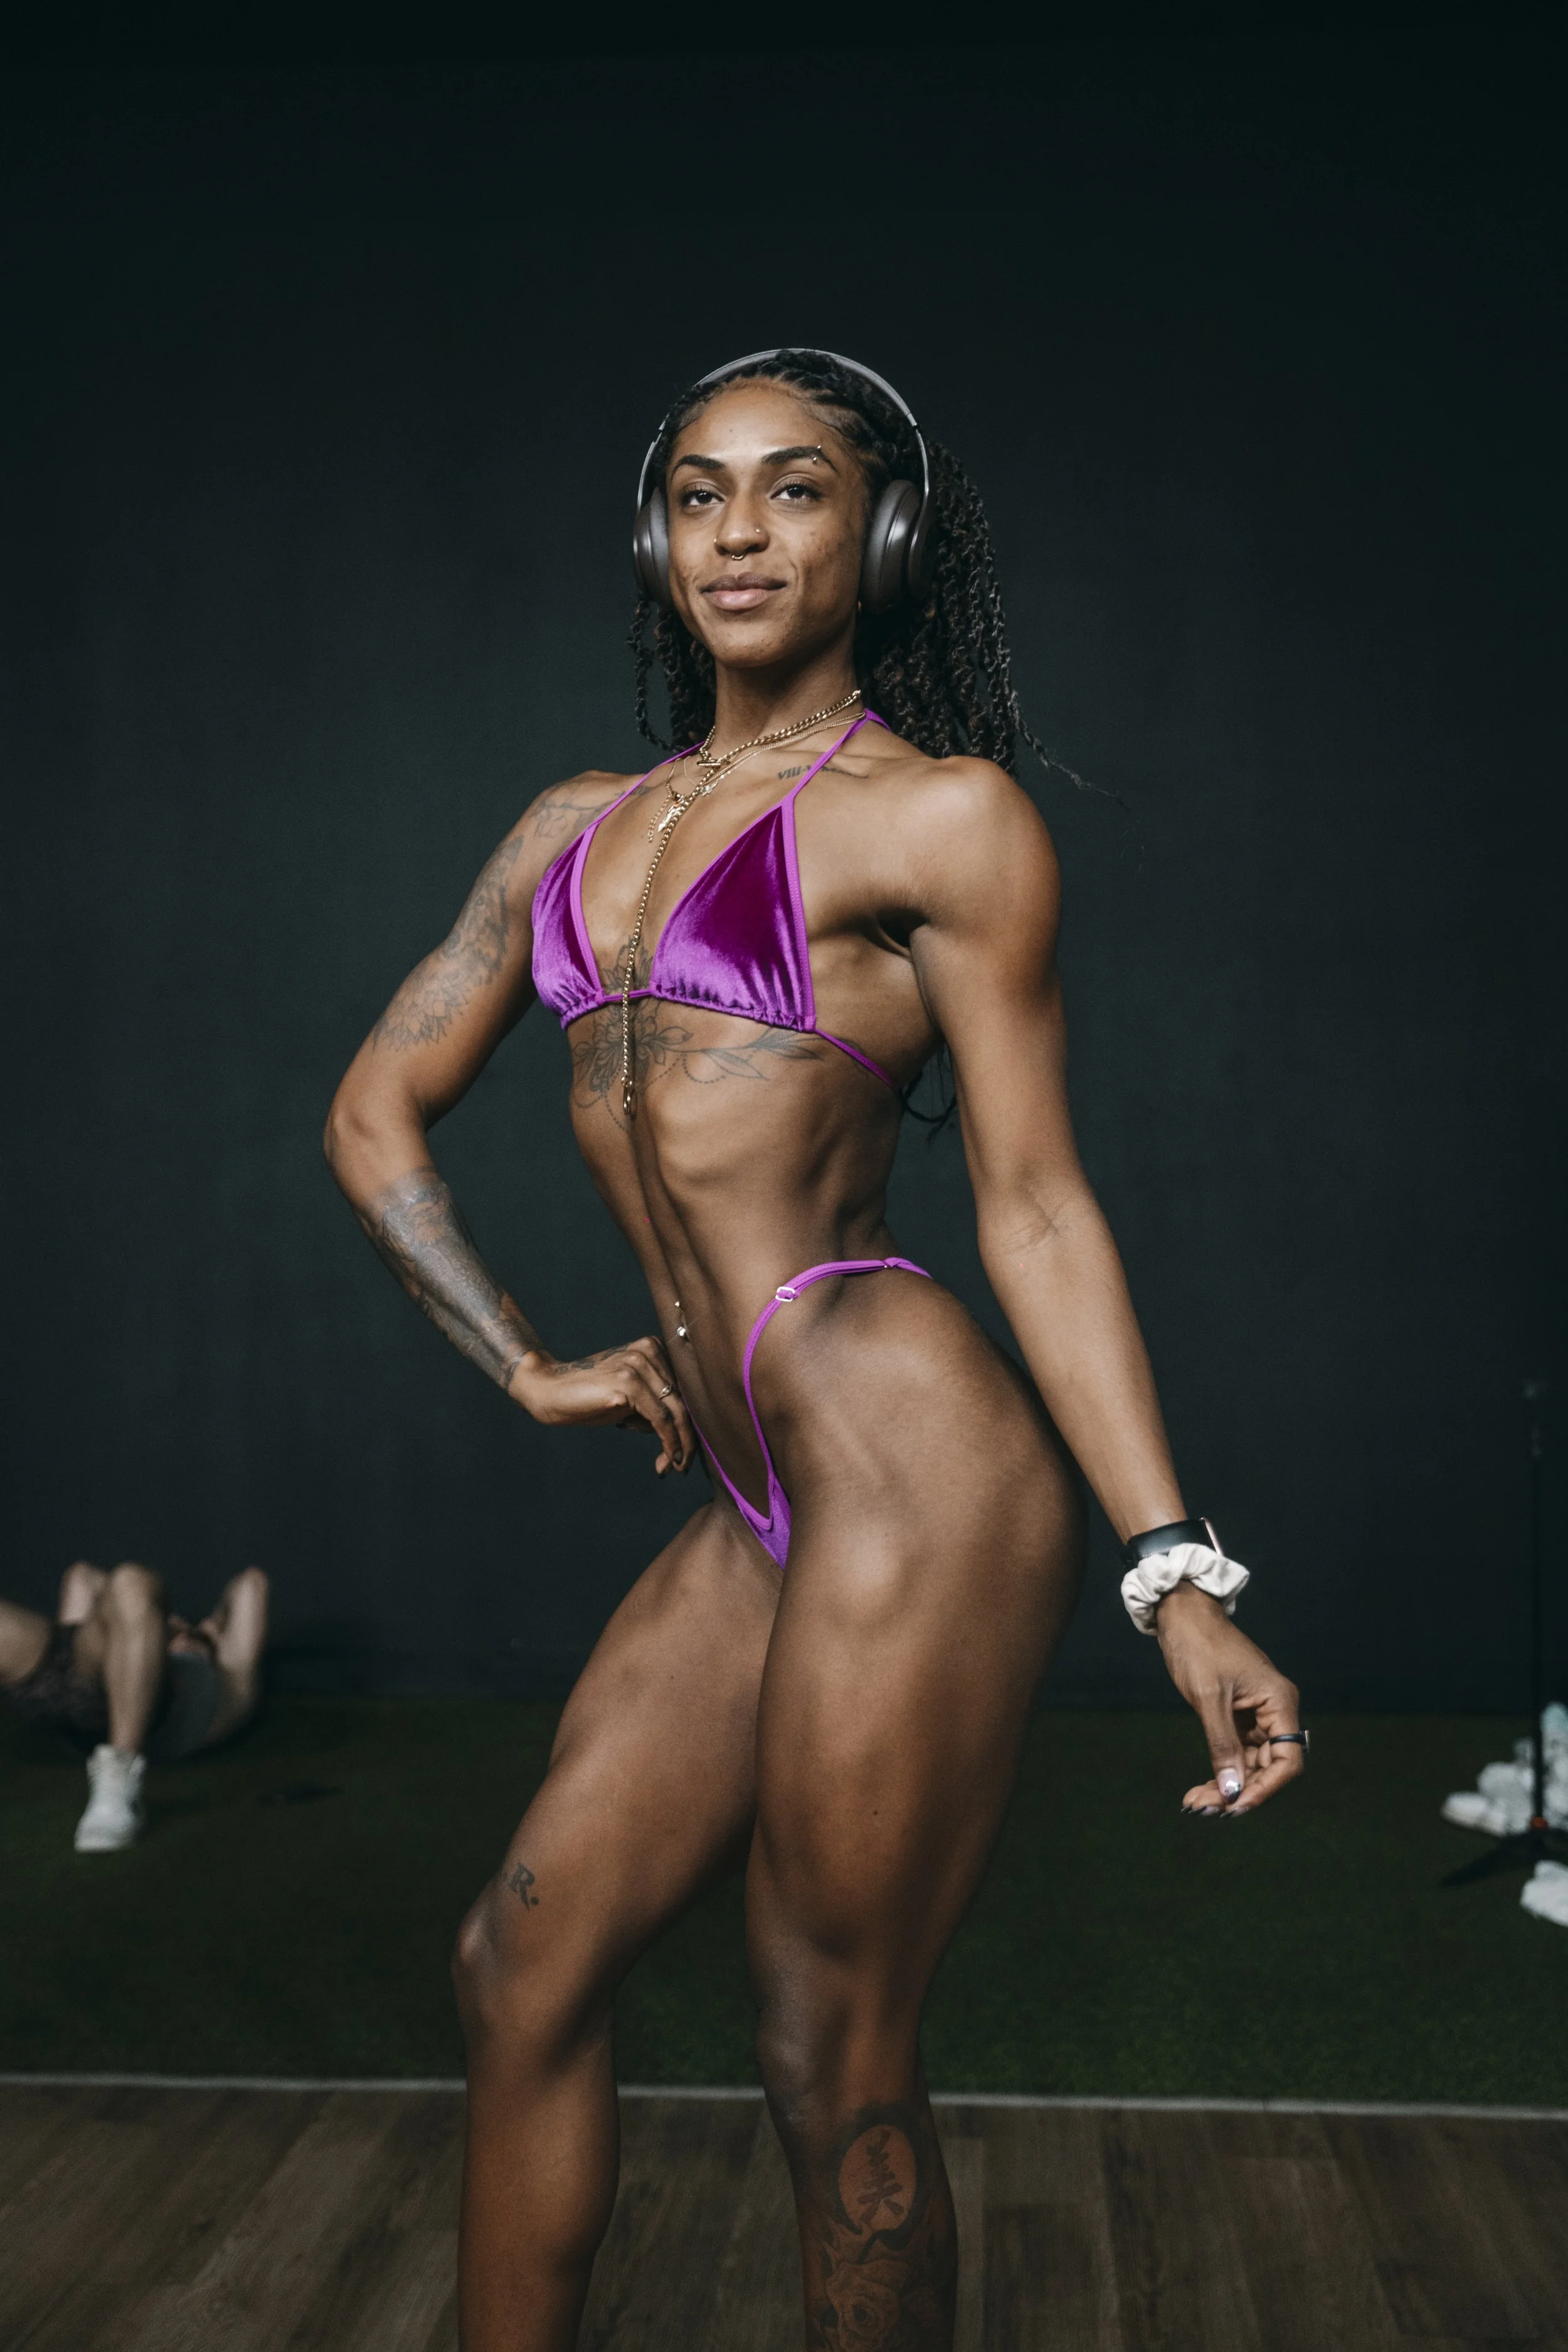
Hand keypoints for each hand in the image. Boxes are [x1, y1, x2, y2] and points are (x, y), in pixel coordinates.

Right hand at [508, 1337, 695, 1475]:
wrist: (550, 1390)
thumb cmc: (590, 1397)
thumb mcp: (629, 1400)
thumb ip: (655, 1408)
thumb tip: (681, 1440)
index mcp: (653, 1349)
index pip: (683, 1390)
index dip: (689, 1423)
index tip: (685, 1451)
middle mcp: (649, 1351)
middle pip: (683, 1401)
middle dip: (686, 1438)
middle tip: (683, 1466)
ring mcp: (638, 1364)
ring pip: (676, 1412)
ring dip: (679, 1446)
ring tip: (672, 1467)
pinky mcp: (628, 1383)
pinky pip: (661, 1419)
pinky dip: (669, 1442)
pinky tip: (668, 1460)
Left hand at [1154, 1582, 1303, 1816]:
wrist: (1182, 1616)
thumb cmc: (1199, 1646)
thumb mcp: (1209, 1698)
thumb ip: (1222, 1744)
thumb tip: (1232, 1791)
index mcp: (1279, 1702)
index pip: (1288, 1760)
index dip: (1266, 1788)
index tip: (1235, 1806)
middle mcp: (1274, 1711)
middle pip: (1269, 1767)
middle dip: (1239, 1791)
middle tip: (1204, 1809)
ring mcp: (1257, 1714)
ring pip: (1250, 1764)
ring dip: (1227, 1785)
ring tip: (1196, 1803)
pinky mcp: (1238, 1716)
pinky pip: (1237, 1753)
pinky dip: (1221, 1770)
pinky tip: (1202, 1788)